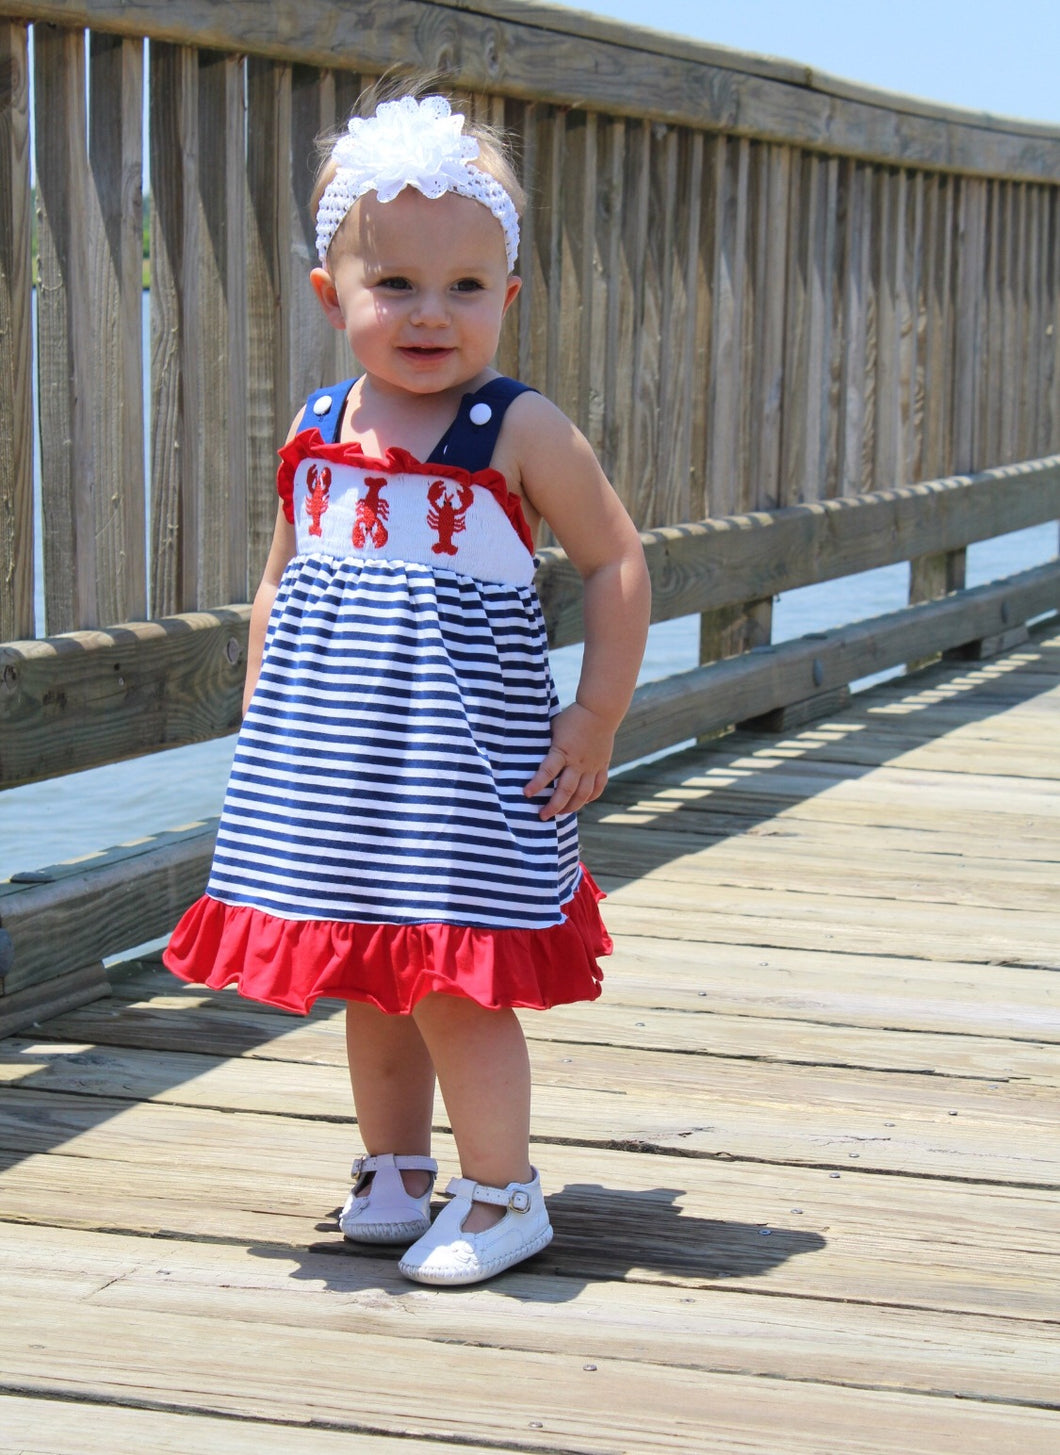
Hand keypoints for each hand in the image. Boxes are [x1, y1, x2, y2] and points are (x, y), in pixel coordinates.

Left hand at [524, 702, 613, 820]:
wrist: (599, 711)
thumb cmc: (571, 717)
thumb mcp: (553, 728)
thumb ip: (545, 744)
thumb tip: (527, 756)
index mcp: (563, 751)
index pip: (547, 771)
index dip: (536, 784)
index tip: (526, 794)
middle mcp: (578, 762)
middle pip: (566, 790)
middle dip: (553, 806)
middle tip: (542, 816)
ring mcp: (592, 766)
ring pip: (582, 794)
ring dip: (571, 807)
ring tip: (560, 814)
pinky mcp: (602, 766)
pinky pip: (597, 788)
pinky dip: (589, 798)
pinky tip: (580, 803)